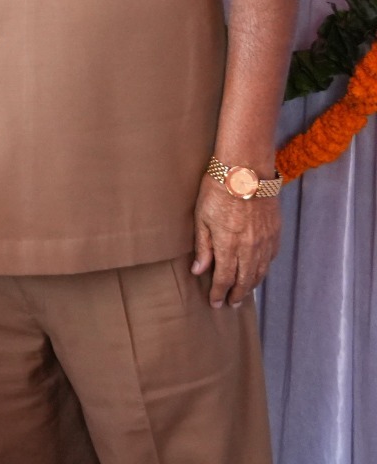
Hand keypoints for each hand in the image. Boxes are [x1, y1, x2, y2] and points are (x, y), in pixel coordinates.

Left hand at [192, 176, 280, 306]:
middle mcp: (250, 248)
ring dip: (251, 285)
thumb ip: (203, 246)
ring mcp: (265, 241)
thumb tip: (199, 271)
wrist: (246, 171)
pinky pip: (270, 258)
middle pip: (245, 280)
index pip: (224, 278)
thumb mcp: (202, 217)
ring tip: (243, 293)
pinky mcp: (275, 233)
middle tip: (231, 304)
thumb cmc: (217, 190)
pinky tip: (258, 272)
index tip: (215, 303)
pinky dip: (263, 269)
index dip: (219, 293)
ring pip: (260, 272)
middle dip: (237, 295)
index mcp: (229, 245)